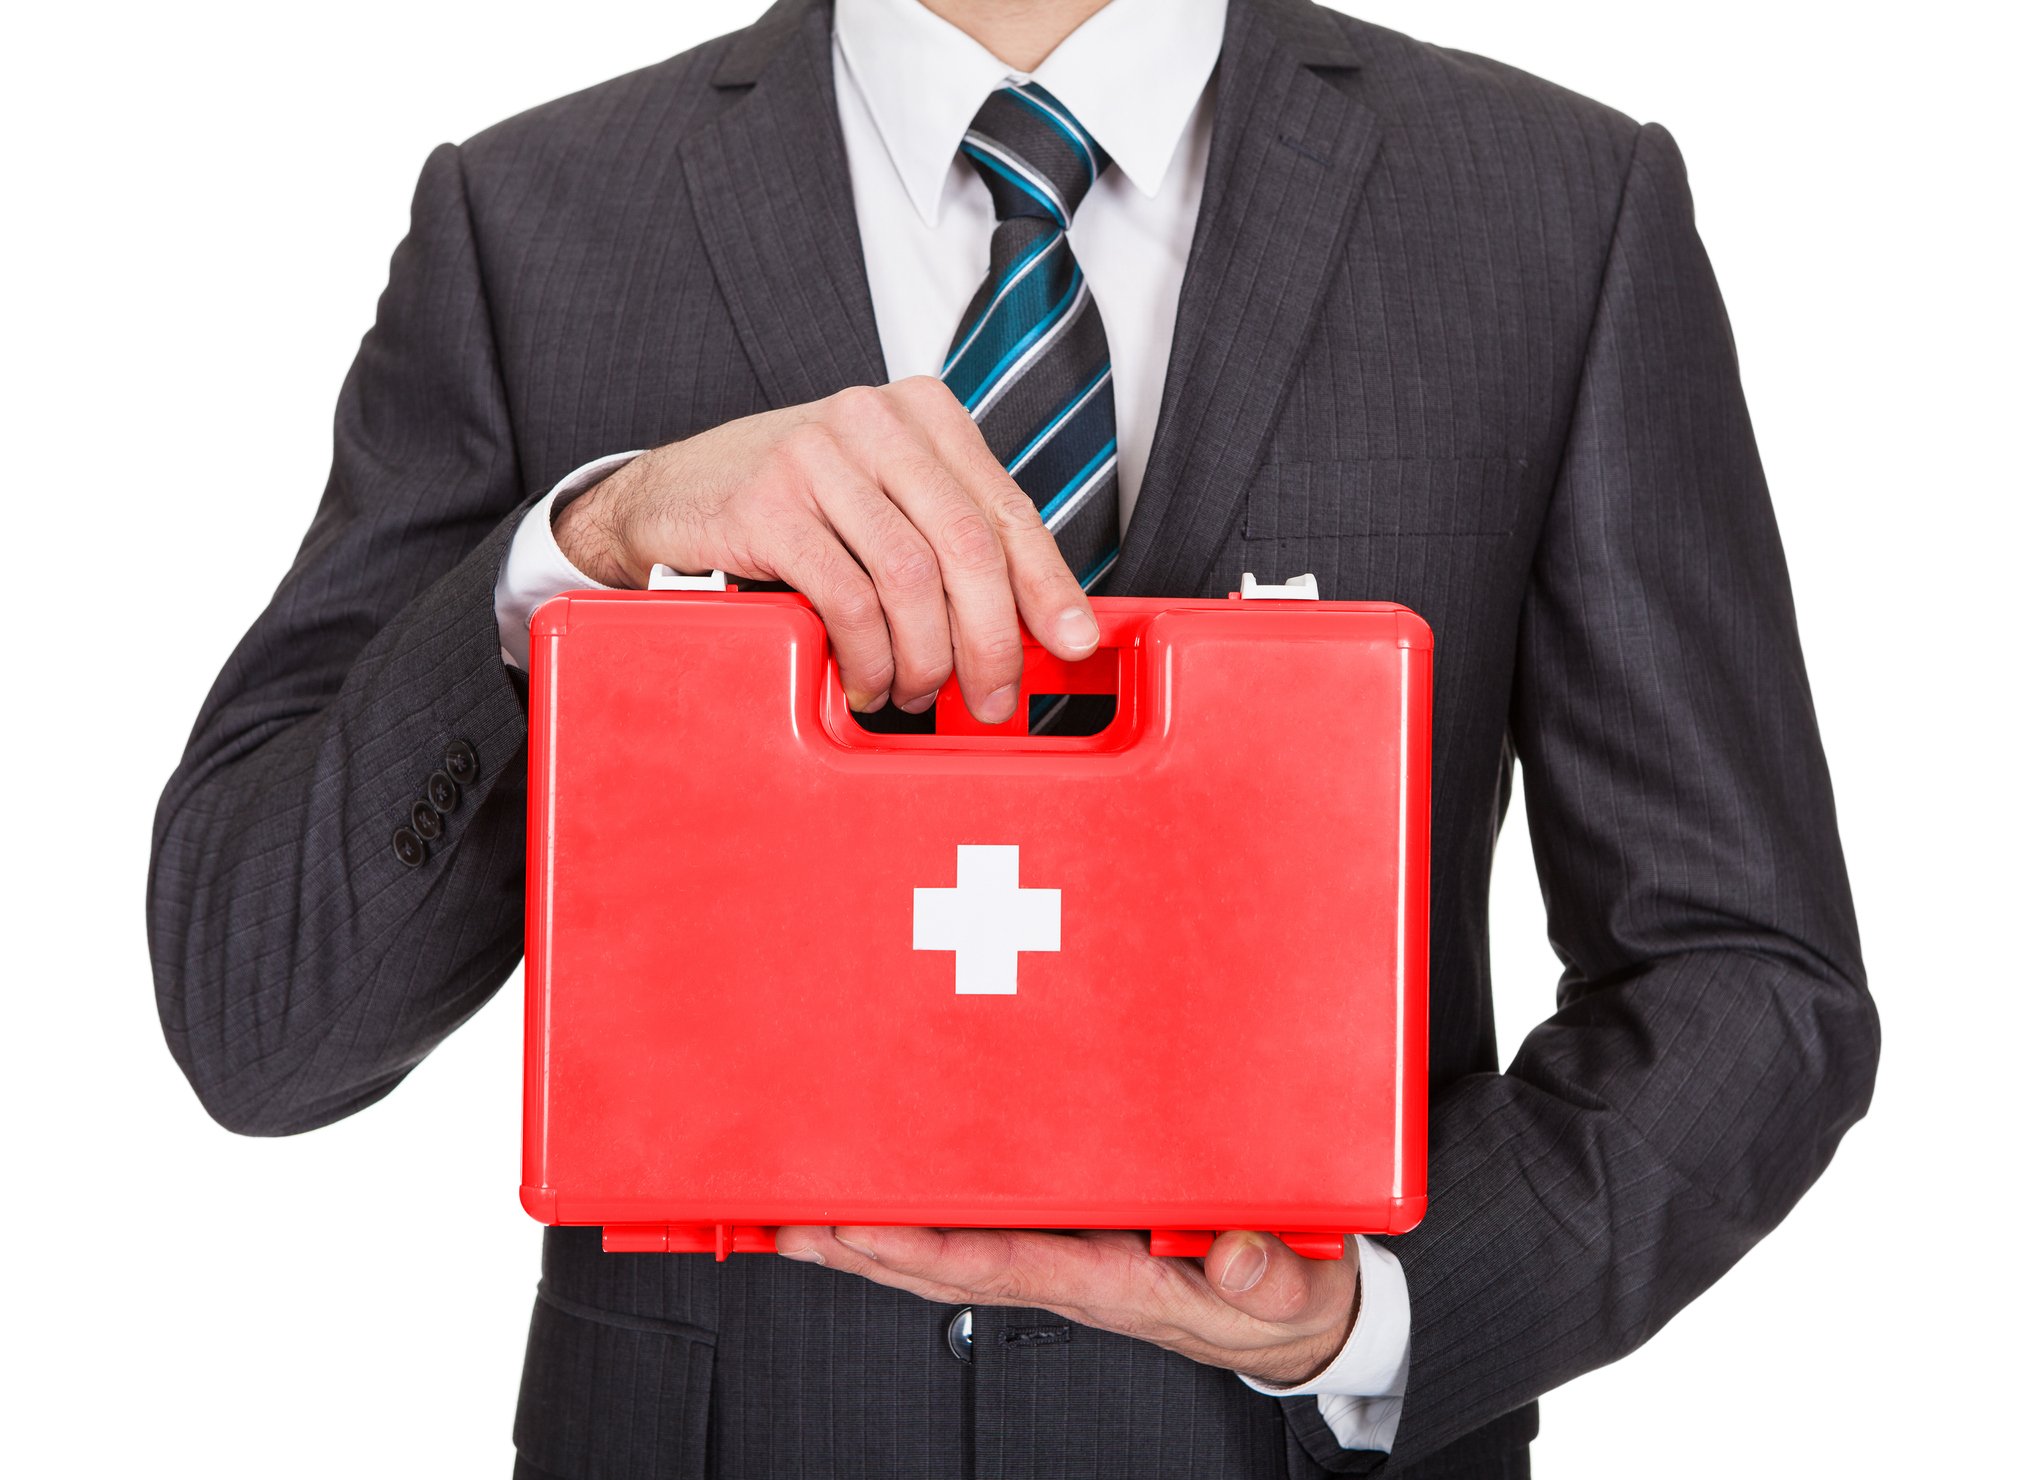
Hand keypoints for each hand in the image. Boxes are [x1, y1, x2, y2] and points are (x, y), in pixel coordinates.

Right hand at [553, 377, 1099, 721]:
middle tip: (990, 699)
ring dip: (924, 658)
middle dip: (992, 640)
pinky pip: (847, 598)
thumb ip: (951, 544)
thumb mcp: (882, 505)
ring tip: (913, 694)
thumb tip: (1035, 629)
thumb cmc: (790, 511)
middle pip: (970, 546)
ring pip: (912, 578)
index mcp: (923, 415)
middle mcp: (876, 420)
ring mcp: (818, 456)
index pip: (1008, 510)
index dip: (1050, 587)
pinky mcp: (768, 504)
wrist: (666, 498)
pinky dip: (867, 657)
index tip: (1075, 645)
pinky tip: (863, 681)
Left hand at [772, 1226, 1360, 1386]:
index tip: (864, 1230)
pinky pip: (983, 1232)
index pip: (1006, 1265)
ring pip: (953, 1254)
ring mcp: (1067, 1257)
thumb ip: (1269, 1276)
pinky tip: (882, 1207)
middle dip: (869, 1251)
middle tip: (795, 1224)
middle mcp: (1072, 1273)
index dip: (929, 1250)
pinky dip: (923, 1223)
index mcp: (1113, 1284)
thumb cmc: (1286, 1298)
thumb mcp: (1295, 1292)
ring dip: (876, 1243)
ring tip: (805, 1222)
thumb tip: (1235, 1257)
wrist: (1301, 1316)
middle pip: (950, 1267)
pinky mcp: (1075, 1236)